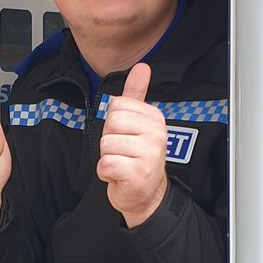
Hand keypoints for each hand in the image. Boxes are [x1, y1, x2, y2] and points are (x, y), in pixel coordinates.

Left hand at [97, 62, 167, 226]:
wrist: (146, 196)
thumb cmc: (137, 159)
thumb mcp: (137, 125)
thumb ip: (136, 95)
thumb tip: (142, 67)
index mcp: (155, 118)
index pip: (117, 105)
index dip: (113, 123)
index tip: (125, 137)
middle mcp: (156, 134)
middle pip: (111, 122)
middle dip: (109, 140)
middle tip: (122, 152)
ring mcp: (149, 154)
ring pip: (106, 144)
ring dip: (108, 158)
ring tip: (122, 164)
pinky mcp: (138, 173)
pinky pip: (106, 164)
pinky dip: (106, 173)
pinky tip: (119, 176)